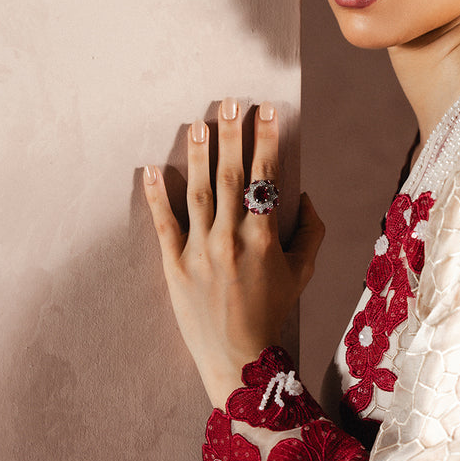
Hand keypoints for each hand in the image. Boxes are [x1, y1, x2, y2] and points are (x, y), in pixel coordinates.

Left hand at [143, 99, 324, 408]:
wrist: (238, 358)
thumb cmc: (273, 312)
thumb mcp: (302, 273)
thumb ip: (309, 232)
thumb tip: (304, 195)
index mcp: (264, 239)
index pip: (265, 178)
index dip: (266, 140)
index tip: (265, 110)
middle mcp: (230, 240)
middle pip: (230, 176)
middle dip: (231, 136)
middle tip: (230, 102)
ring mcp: (199, 252)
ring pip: (197, 193)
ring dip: (196, 155)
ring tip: (197, 123)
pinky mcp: (174, 266)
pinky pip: (164, 225)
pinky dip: (156, 196)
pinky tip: (150, 168)